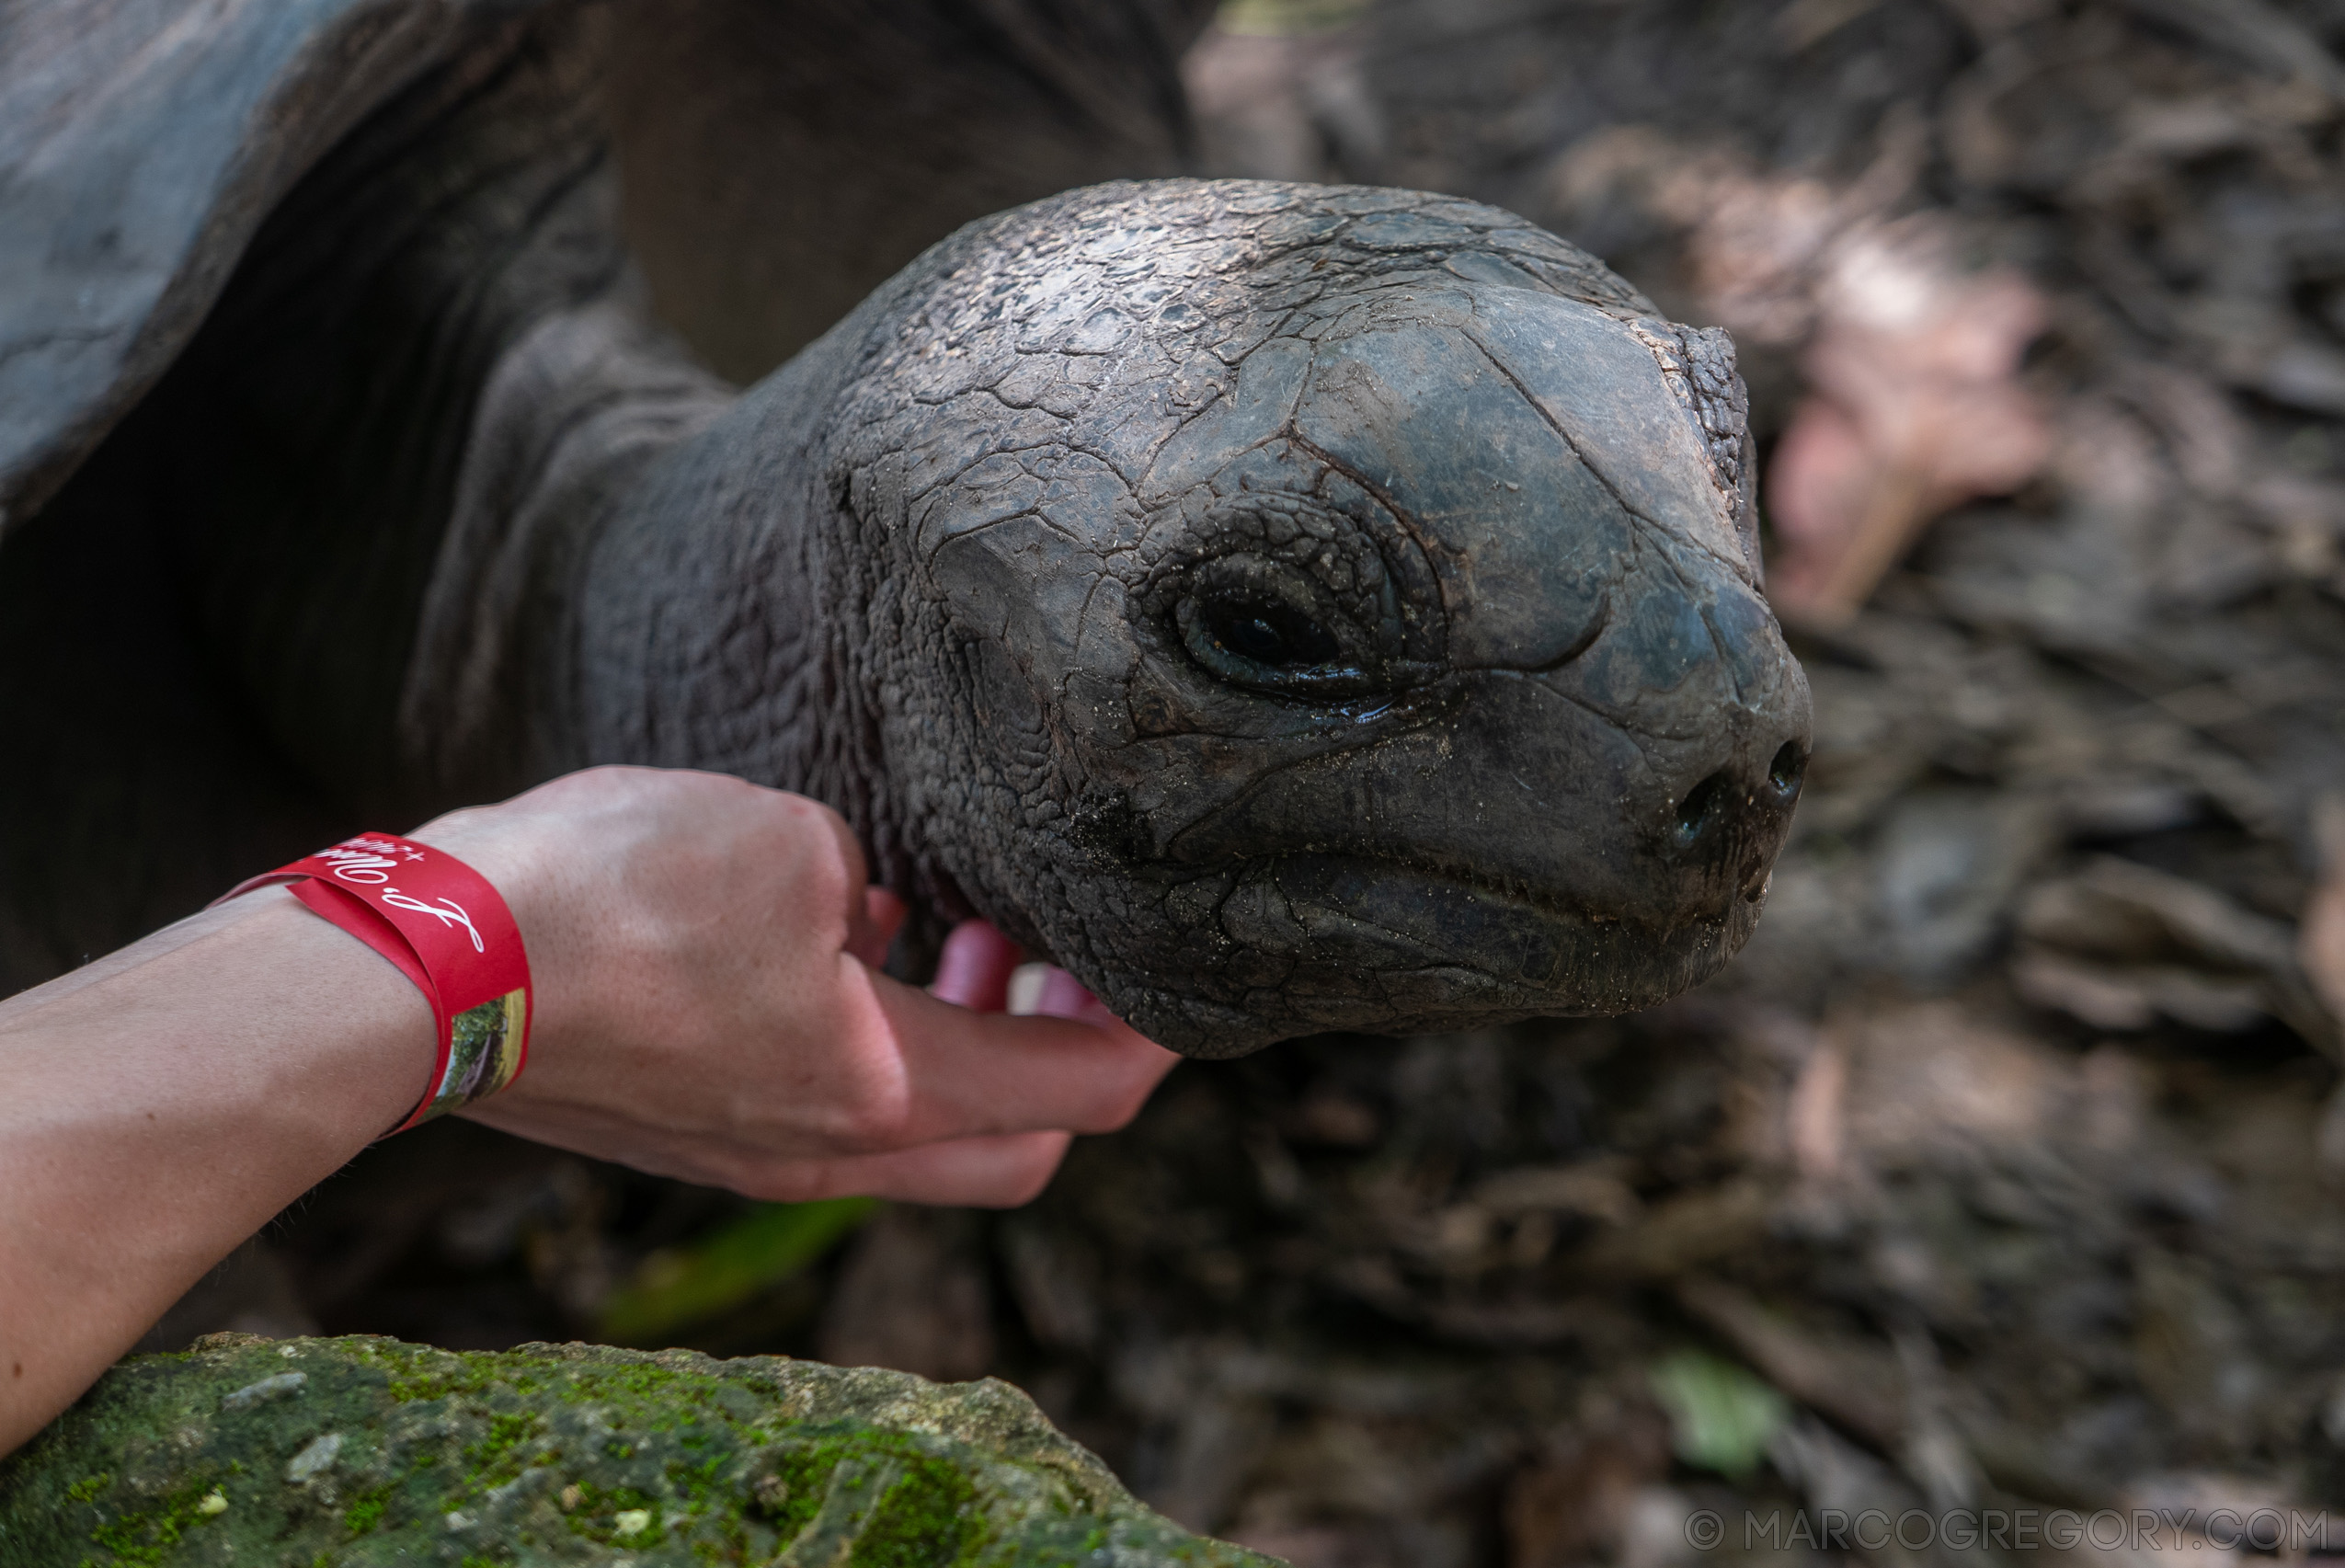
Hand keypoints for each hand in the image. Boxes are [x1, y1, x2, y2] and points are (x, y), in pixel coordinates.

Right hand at [412, 766, 1177, 1204]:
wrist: (434, 975)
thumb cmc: (613, 898)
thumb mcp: (789, 842)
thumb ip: (868, 881)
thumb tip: (869, 909)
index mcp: (891, 1088)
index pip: (1084, 1087)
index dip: (1150, 1029)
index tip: (1171, 961)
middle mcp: (837, 1150)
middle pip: (1023, 1146)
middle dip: (1066, 1051)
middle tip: (1047, 949)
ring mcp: (762, 1156)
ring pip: (927, 1136)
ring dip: (969, 1044)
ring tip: (957, 928)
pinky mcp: (699, 1133)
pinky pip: (835, 1109)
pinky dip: (878, 1043)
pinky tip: (843, 943)